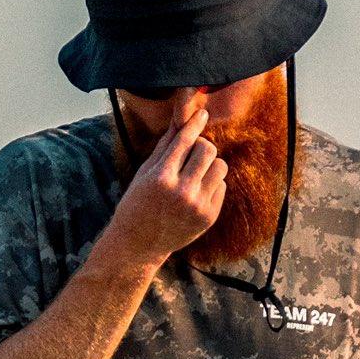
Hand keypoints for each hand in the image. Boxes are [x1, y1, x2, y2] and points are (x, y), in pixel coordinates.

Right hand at [107, 102, 226, 263]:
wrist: (139, 244)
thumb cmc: (137, 203)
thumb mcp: (145, 172)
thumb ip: (165, 145)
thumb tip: (180, 117)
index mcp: (161, 177)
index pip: (185, 140)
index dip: (195, 123)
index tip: (203, 113)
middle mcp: (181, 192)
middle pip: (208, 149)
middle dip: (201, 146)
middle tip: (192, 154)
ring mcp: (197, 206)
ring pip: (220, 166)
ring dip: (210, 164)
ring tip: (196, 172)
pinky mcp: (208, 217)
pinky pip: (222, 186)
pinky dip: (212, 184)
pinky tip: (196, 191)